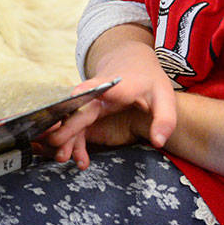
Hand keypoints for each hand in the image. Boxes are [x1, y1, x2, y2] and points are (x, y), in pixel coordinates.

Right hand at [46, 33, 176, 168]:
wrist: (133, 64)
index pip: (95, 89)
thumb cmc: (148, 81)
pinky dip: (72, 143)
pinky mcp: (87, 113)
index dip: (80, 98)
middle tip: (59, 149)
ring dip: (64, 139)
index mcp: (115, 85)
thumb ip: (164, 119)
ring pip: (71, 121)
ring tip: (63, 158)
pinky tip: (80, 160)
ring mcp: (89, 103)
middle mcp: (96, 92)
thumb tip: (158, 142)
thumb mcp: (164, 97)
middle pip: (76, 109)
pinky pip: (76, 129)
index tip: (68, 110)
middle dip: (65, 129)